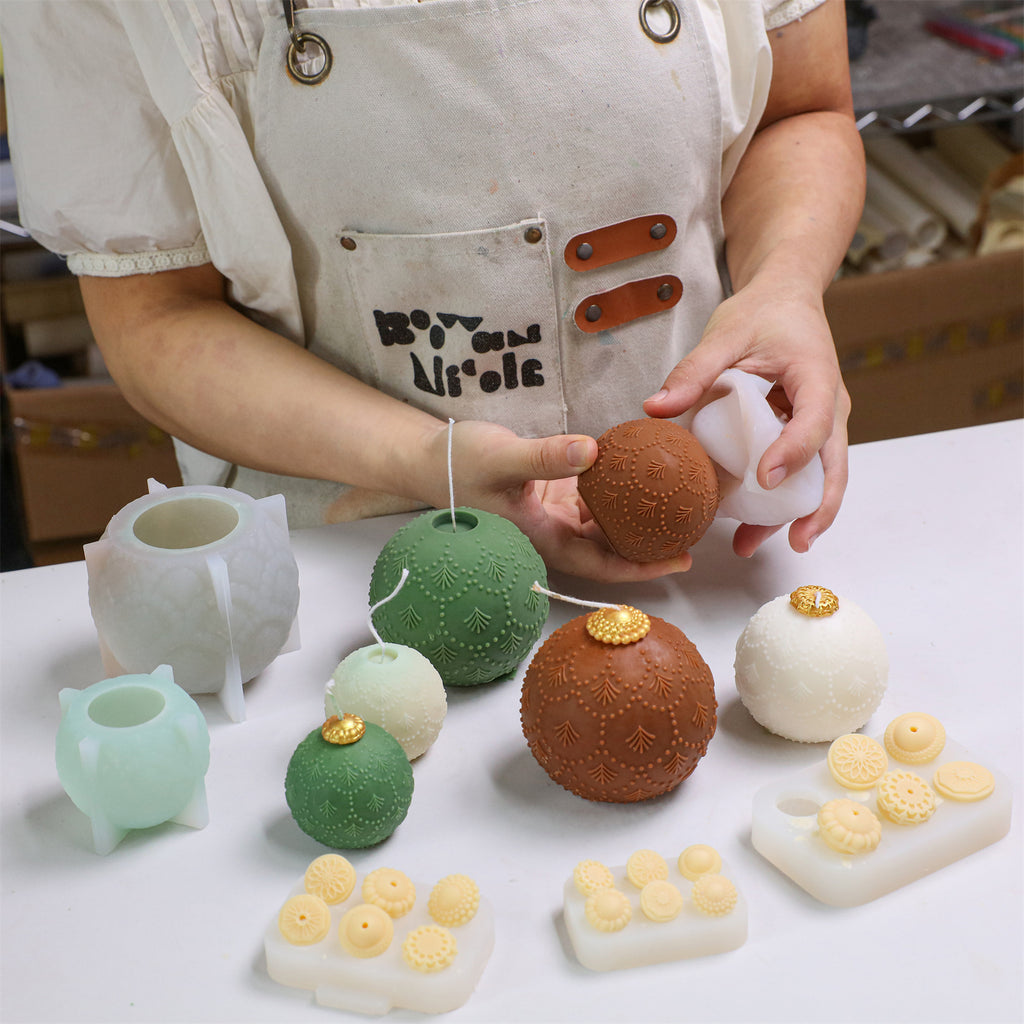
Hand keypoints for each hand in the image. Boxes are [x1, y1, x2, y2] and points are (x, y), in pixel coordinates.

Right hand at [431, 420, 692, 581]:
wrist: (430, 459)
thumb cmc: (459, 465)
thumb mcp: (503, 459)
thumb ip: (547, 456)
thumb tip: (595, 451)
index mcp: (543, 539)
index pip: (601, 563)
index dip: (641, 566)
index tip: (680, 560)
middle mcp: (553, 533)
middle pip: (611, 548)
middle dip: (651, 545)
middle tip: (695, 531)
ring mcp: (555, 514)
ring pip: (606, 522)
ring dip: (639, 517)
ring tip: (679, 504)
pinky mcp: (554, 492)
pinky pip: (594, 496)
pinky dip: (618, 490)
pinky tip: (643, 477)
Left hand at [643, 271, 849, 555]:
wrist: (786, 298)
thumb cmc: (762, 312)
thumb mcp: (724, 333)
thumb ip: (693, 370)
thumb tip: (654, 408)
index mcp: (816, 376)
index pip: (814, 420)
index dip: (794, 451)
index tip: (766, 477)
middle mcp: (829, 405)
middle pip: (833, 464)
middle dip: (817, 507)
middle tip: (795, 541)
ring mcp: (821, 422)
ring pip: (819, 476)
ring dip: (794, 514)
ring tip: (753, 544)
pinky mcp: (803, 432)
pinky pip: (801, 471)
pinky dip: (780, 499)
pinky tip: (749, 523)